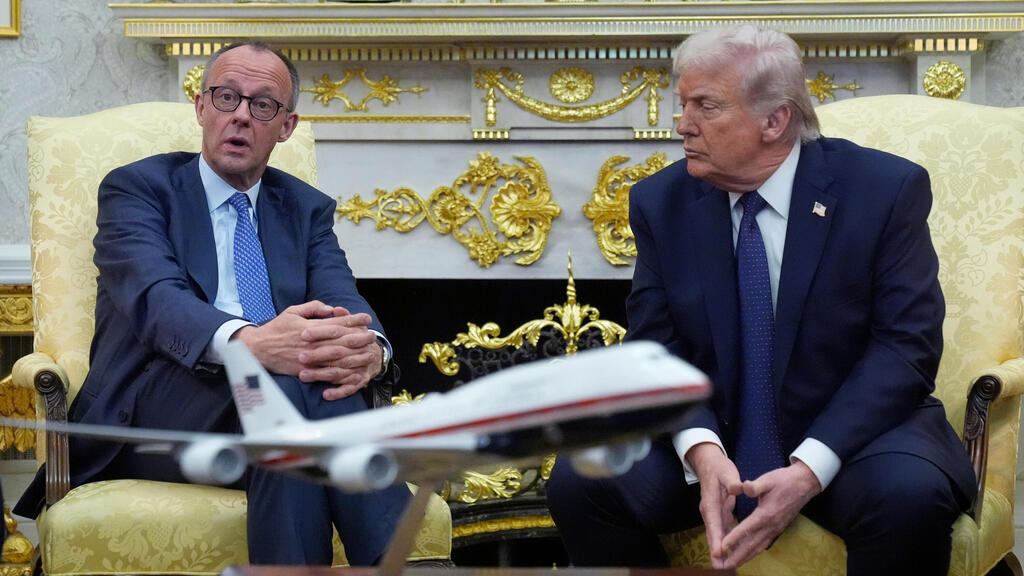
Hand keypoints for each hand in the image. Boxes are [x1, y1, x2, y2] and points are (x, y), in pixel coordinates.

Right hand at [233, 302, 378, 398]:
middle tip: (373, 336)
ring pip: (338, 358)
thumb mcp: (292, 311)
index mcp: (310, 327)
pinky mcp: (307, 372)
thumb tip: (331, 309)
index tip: (367, 318)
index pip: (337, 323)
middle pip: (342, 341)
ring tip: (369, 353)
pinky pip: (327, 374)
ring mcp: (310, 359)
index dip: (354, 320)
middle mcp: (312, 343)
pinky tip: (355, 373)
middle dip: (360, 338)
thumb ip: (313, 308)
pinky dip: (343, 375)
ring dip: (356, 356)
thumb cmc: (276, 329)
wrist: (257, 349)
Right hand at [687, 442, 740, 567]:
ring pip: (715, 535)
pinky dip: (723, 544)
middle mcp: (709, 511)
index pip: (714, 522)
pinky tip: (728, 554)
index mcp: (711, 502)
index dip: (716, 538)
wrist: (709, 464)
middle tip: (719, 568)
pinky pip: (720, 532)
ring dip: (718, 551)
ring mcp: (712, 514)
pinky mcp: (717, 514)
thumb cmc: (719, 468)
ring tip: (724, 567)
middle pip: (712, 534)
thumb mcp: (726, 471)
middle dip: (715, 551)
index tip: (719, 552)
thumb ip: (732, 481)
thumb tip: (738, 487)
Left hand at [718, 460, 821, 568]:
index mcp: (766, 513)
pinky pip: (763, 545)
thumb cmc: (784, 480)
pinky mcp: (777, 530)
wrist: (804, 484)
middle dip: (737, 556)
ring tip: (731, 565)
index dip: (734, 538)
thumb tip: (743, 487)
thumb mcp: (768, 480)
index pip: (747, 529)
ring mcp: (775, 529)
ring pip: (758, 548)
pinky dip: (753, 552)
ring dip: (744, 558)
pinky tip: (745, 555)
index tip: (722, 547)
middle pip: (752, 545)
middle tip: (723, 566)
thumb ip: (754, 486)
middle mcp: (771, 525)